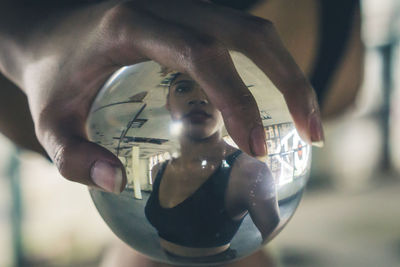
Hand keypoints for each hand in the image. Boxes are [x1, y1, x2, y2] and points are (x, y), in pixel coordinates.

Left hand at [0, 0, 323, 192]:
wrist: (49, 30)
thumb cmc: (52, 76)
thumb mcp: (49, 121)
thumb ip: (73, 157)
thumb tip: (118, 183)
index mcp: (132, 25)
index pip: (202, 55)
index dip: (237, 99)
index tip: (255, 147)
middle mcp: (169, 6)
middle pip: (249, 34)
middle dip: (291, 83)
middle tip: (313, 135)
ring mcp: (186, 8)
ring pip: (255, 31)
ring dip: (290, 74)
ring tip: (309, 125)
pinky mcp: (193, 18)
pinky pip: (242, 38)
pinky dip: (269, 70)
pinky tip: (275, 105)